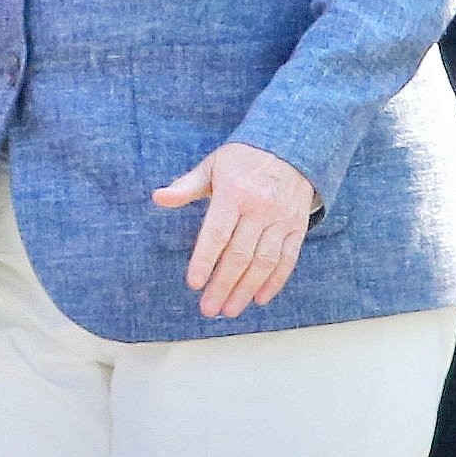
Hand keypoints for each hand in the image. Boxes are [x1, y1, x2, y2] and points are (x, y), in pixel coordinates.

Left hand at [153, 142, 316, 318]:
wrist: (291, 147)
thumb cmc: (242, 159)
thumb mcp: (211, 166)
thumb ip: (185, 186)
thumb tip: (158, 198)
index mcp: (234, 192)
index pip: (216, 233)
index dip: (205, 260)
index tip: (193, 284)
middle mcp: (259, 208)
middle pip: (240, 254)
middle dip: (223, 284)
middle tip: (209, 308)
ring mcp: (281, 219)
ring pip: (264, 262)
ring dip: (246, 289)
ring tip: (230, 309)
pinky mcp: (297, 227)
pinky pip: (287, 259)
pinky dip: (275, 281)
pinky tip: (260, 298)